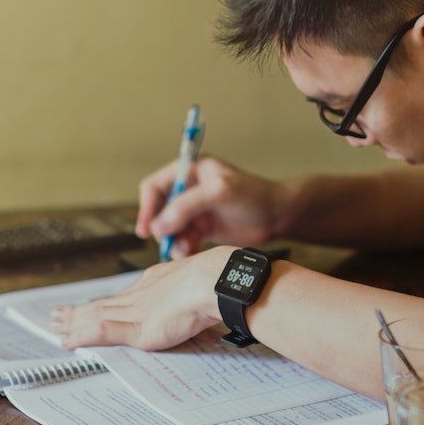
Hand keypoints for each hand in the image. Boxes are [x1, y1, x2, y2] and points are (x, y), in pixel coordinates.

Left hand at [50, 246, 233, 350]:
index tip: (92, 305)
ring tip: (55, 325)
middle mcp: (141, 294)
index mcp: (156, 282)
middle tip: (58, 314)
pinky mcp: (136, 327)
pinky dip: (82, 336)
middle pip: (103, 304)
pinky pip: (100, 331)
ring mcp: (136, 310)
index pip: (123, 295)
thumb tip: (200, 308)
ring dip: (73, 322)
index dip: (105, 302)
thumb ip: (192, 299)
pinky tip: (68, 341)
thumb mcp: (201, 290)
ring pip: (95, 315)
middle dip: (80, 311)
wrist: (216, 282)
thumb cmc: (218, 285)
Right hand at [136, 156, 284, 258]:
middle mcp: (189, 189)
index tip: (146, 229)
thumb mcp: (219, 193)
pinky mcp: (202, 228)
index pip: (154, 186)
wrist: (277, 216)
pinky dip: (183, 248)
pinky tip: (192, 253)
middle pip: (159, 211)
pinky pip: (183, 240)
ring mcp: (195, 210)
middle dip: (162, 229)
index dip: (147, 207)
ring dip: (174, 241)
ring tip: (185, 250)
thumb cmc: (253, 196)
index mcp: (190, 171)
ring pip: (170, 229)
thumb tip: (159, 224)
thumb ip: (187, 206)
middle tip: (170, 243)